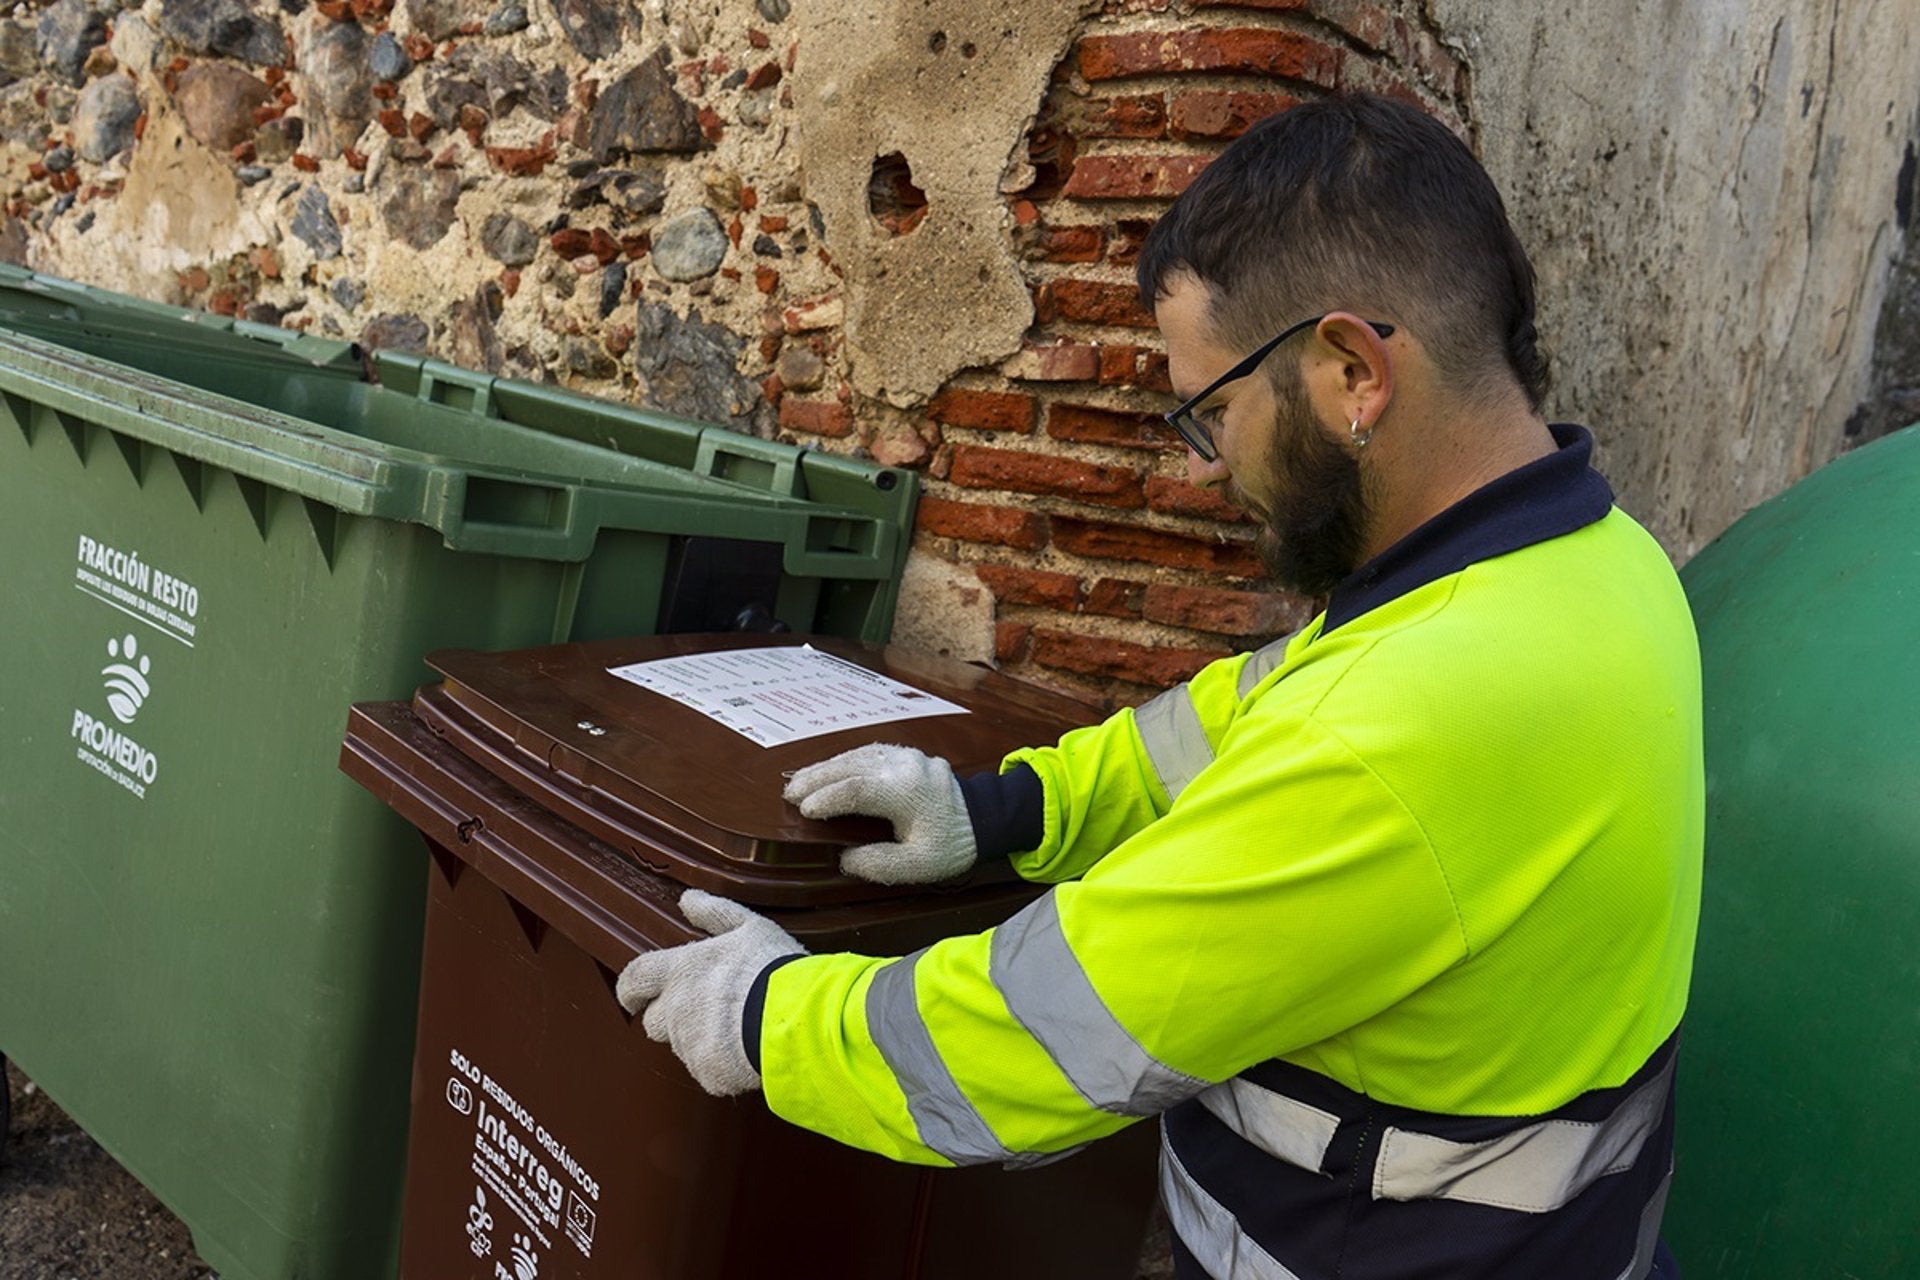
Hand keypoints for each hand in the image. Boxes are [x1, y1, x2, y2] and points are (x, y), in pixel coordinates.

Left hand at [615, 890, 803, 1096]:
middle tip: (707, 1013)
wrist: (795, 1017)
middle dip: (672, 1019)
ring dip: (703, 1040)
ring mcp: (689, 1044)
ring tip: (740, 1029)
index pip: (634, 979)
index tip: (634, 996)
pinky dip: (724, 1065)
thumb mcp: (749, 928)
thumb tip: (688, 899)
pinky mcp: (707, 1072)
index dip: (630, 989)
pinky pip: (709, 1072)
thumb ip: (714, 913)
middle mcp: (676, 1008)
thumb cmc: (773, 968)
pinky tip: (748, 1051)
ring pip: (684, 1047)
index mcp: (681, 971)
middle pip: (654, 1022)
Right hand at [783, 743, 977, 884]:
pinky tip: (828, 770)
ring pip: (857, 755)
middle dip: (816, 778)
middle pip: (850, 766)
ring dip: (826, 767)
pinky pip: (869, 753)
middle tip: (788, 793)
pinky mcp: (907, 755)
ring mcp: (907, 756)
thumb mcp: (918, 866)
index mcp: (907, 792)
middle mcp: (905, 766)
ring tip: (799, 781)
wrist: (983, 820)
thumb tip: (845, 858)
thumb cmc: (950, 845)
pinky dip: (844, 761)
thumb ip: (879, 864)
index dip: (826, 798)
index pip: (856, 790)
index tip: (803, 810)